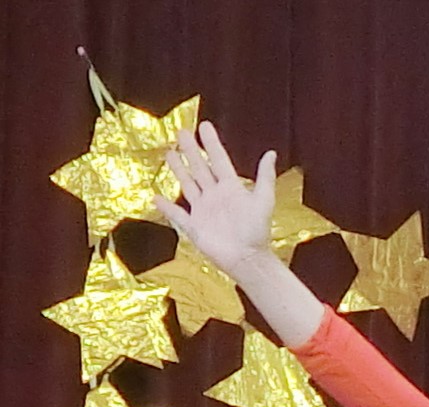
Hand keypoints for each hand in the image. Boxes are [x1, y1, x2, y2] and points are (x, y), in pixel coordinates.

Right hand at [156, 122, 278, 282]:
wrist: (248, 259)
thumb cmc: (257, 231)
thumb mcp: (264, 200)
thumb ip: (265, 177)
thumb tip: (271, 153)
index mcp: (231, 188)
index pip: (218, 159)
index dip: (211, 143)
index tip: (203, 126)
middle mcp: (215, 196)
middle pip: (199, 168)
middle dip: (190, 150)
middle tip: (181, 132)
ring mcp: (203, 211)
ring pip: (188, 185)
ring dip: (178, 170)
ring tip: (169, 154)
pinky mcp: (195, 227)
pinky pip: (177, 215)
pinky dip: (166, 207)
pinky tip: (156, 197)